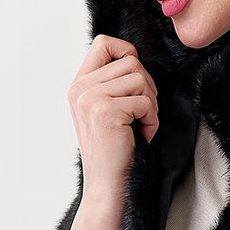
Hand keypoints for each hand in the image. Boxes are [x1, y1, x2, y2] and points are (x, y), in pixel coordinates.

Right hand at [67, 33, 159, 195]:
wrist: (106, 186)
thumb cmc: (112, 151)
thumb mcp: (103, 110)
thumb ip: (110, 82)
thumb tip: (133, 57)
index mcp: (77, 84)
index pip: (103, 42)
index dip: (127, 53)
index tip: (136, 81)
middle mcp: (79, 88)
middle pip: (130, 61)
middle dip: (146, 87)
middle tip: (142, 113)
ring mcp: (90, 99)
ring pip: (140, 78)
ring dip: (150, 104)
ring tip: (140, 124)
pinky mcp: (105, 112)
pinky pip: (145, 101)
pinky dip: (152, 120)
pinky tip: (141, 135)